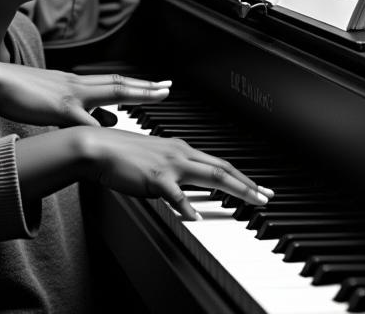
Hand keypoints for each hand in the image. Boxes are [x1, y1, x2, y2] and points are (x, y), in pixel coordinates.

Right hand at [0, 64, 171, 127]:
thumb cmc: (19, 91)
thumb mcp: (52, 99)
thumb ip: (78, 110)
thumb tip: (103, 119)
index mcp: (76, 84)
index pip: (113, 83)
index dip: (137, 85)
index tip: (157, 86)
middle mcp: (78, 85)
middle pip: (120, 83)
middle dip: (146, 86)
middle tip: (168, 87)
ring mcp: (70, 95)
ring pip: (110, 92)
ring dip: (135, 93)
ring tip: (157, 96)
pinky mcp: (58, 108)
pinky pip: (82, 118)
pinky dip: (98, 126)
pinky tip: (111, 133)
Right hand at [80, 127, 272, 218]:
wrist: (97, 147)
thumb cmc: (120, 153)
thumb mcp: (152, 159)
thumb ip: (171, 171)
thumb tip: (183, 188)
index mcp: (179, 148)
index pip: (218, 164)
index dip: (241, 176)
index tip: (258, 187)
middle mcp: (179, 153)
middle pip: (223, 169)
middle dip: (249, 184)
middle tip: (267, 196)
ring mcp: (169, 164)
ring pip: (212, 176)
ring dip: (237, 189)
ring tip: (253, 201)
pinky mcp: (155, 177)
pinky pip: (177, 195)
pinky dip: (189, 206)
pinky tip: (197, 217)